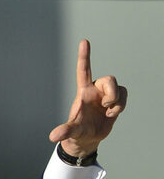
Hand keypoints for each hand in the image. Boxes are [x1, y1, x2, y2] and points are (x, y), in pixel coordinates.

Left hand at [48, 40, 126, 157]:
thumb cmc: (77, 131)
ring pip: (119, 88)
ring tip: (108, 113)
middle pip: (109, 79)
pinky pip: (124, 95)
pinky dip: (121, 106)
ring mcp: (106, 94)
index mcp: (83, 91)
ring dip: (117, 102)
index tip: (84, 41)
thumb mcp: (71, 131)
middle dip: (111, 92)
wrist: (88, 138)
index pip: (83, 70)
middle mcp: (95, 89)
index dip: (84, 56)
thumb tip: (54, 137)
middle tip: (106, 105)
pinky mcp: (115, 99)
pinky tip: (111, 114)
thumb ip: (65, 131)